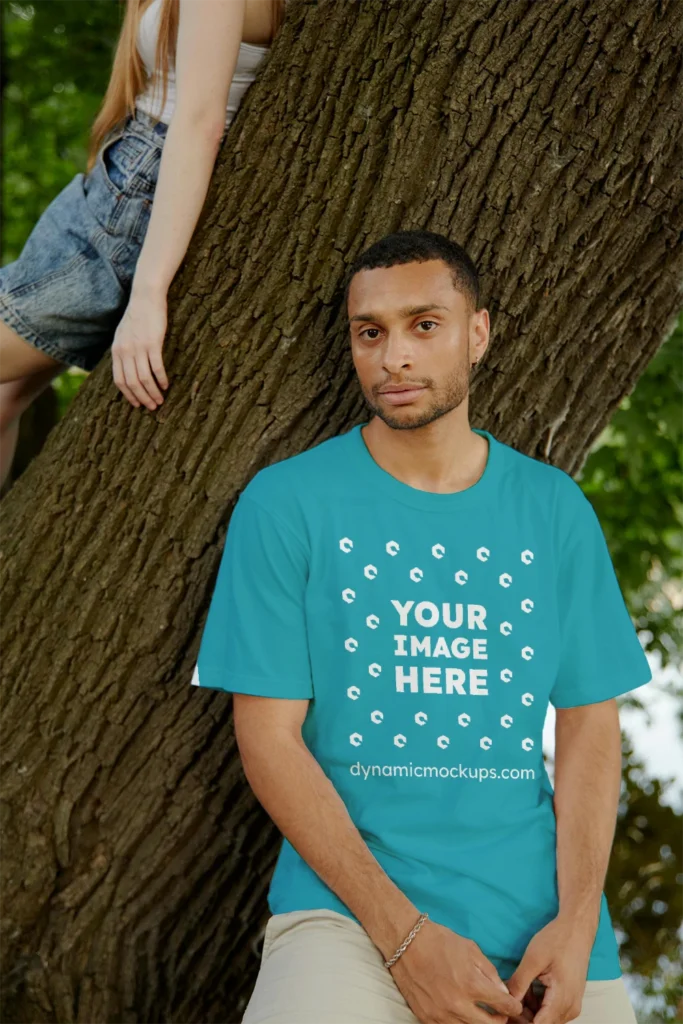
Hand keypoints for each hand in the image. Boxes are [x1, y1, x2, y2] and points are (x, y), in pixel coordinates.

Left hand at [112, 287, 168, 409]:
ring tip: (161, 400)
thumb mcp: (123, 335)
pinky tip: (166, 385)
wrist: (145, 297)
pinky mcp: (152, 343)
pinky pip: (156, 367)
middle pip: (132, 383)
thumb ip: (123, 351)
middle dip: (142, 398)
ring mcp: (138, 347)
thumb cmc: (137, 316)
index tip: (137, 404)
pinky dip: (161, 379)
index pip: (119, 381)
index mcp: (116, 351)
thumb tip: (128, 369)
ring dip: (153, 392)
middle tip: (152, 407)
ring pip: (144, 378)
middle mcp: (125, 351)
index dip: (128, 395)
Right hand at [389, 918, 524, 1023]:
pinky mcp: (426, 1018)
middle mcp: (457, 1004)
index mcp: (471, 984)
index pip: (503, 1005)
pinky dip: (459, 1023)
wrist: (406, 942)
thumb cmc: (439, 941)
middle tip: (501, 1014)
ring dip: (479, 1023)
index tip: (514, 1005)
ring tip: (482, 1015)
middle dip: (500, 1020)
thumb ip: (490, 972)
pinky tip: (461, 1014)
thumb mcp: (471, 949)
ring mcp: (440, 1014)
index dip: (513, 1006)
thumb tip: (502, 992)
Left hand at [504, 915, 595, 1023]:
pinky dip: (537, 1004)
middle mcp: (570, 1008)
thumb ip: (519, 983)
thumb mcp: (533, 959)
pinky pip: (551, 1011)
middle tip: (507, 998)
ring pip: (546, 1019)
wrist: (577, 928)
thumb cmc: (557, 940)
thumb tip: (506, 1001)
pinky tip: (527, 988)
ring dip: (529, 1010)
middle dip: (522, 1016)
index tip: (506, 1010)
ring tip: (517, 989)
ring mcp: (571, 1005)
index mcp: (562, 999)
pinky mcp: (570, 999)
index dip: (520, 1021)